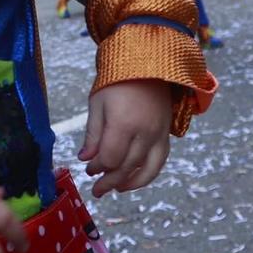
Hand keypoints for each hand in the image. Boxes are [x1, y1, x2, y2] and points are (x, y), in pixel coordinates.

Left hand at [80, 79, 172, 198]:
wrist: (147, 63)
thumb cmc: (116, 81)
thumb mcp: (98, 104)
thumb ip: (93, 134)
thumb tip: (85, 159)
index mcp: (124, 123)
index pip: (110, 157)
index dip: (97, 168)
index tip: (88, 168)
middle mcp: (145, 132)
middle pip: (127, 167)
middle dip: (109, 180)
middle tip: (96, 190)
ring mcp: (159, 135)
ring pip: (146, 169)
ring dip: (130, 183)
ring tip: (115, 189)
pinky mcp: (167, 134)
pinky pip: (160, 162)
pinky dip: (148, 175)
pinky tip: (134, 180)